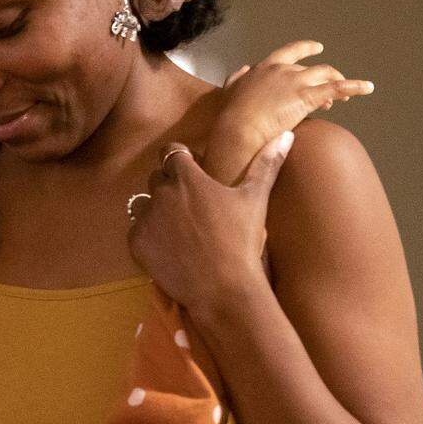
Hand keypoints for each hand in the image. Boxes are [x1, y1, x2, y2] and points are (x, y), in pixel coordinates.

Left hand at [128, 135, 290, 315]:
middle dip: (169, 187)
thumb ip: (266, 164)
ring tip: (179, 230)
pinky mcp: (136, 243)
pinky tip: (170, 248)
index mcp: (187, 177)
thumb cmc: (242, 241)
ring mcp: (146, 219)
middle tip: (190, 208)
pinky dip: (149, 237)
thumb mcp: (255, 199)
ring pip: (143, 204)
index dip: (181, 160)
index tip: (192, 172)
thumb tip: (285, 135)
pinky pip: (136, 231)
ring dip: (156, 211)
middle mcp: (161, 193)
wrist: (222, 288)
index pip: (171, 152)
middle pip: (156, 178)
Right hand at [215, 41, 372, 157]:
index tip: (318, 48)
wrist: (237, 129)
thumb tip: (242, 70)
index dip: (306, 48)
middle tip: (331, 93)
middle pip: (313, 68)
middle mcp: (283, 70)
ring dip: (338, 85)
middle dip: (325, 77)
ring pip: (326, 76)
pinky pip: (337, 88)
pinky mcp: (307, 97)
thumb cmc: (231, 115)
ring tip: (344, 99)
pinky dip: (354, 86)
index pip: (290, 52)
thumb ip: (236, 79)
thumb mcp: (230, 91)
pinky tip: (368, 88)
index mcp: (265, 67)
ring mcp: (296, 82)